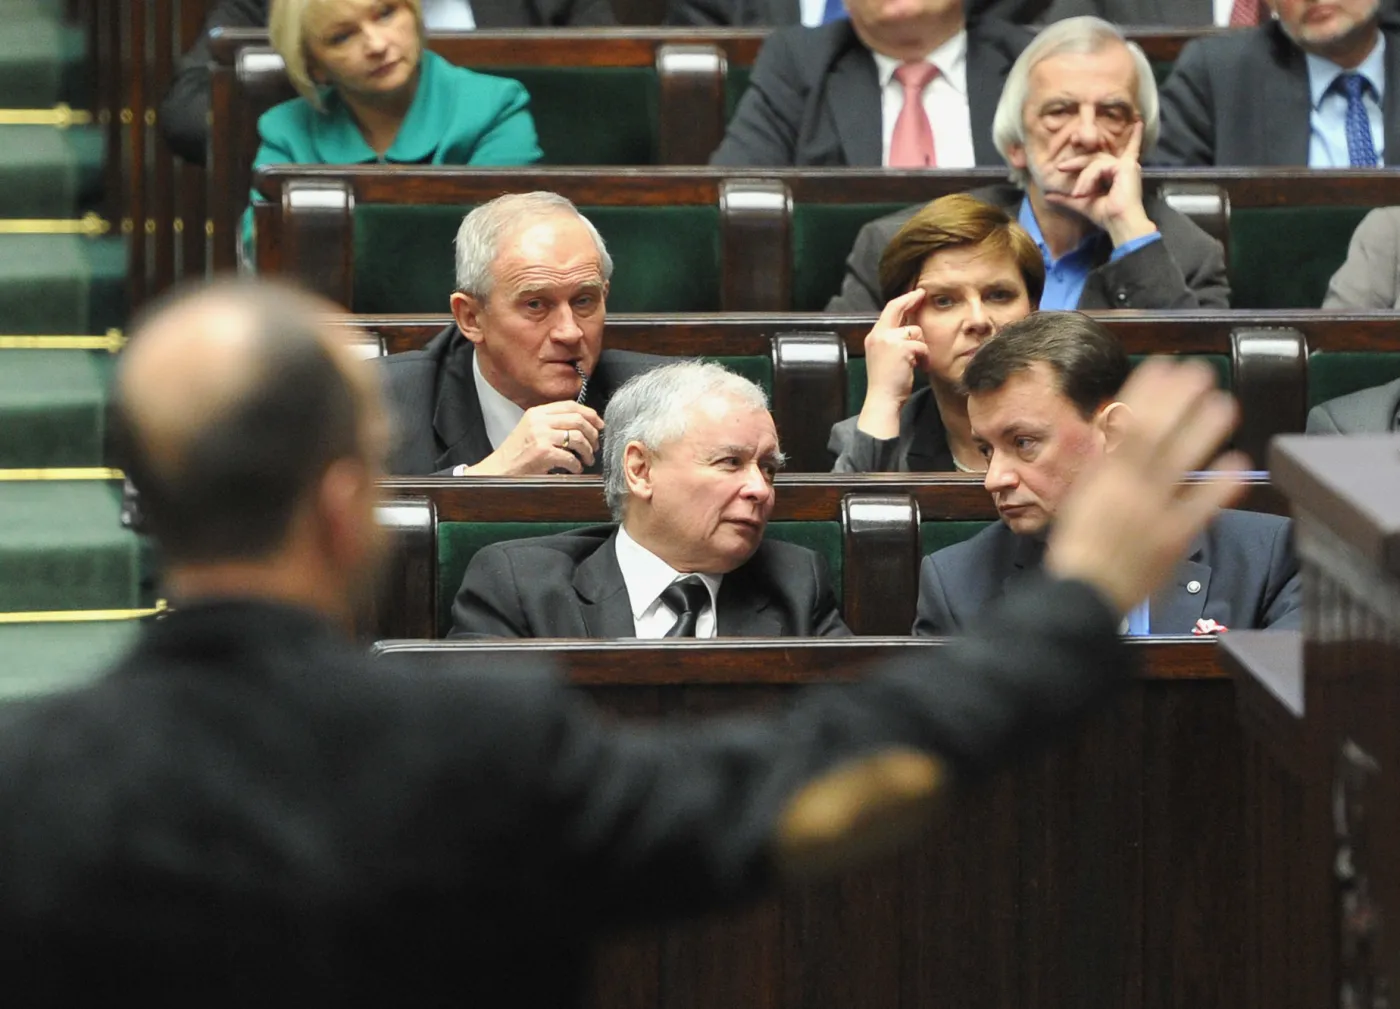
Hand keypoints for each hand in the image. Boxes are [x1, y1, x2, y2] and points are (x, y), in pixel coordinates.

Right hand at [471, 402, 603, 475]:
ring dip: (588, 451)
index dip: (590, 414)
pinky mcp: (543, 452)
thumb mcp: (531, 428)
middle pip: (578, 420)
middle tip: (595, 447)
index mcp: (537, 412)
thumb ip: (551, 422)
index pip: (570, 405)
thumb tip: (583, 424)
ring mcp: (541, 436)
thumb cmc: (517, 453)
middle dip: (593, 435)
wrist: (499, 469)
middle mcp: (539, 420)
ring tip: (587, 460)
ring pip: (578, 438)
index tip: (599, 425)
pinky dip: (577, 465)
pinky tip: (575, 469)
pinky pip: (571, 457)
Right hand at [857, 288, 927, 439]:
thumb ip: (891, 340)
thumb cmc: (886, 382)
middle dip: (911, 299)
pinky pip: (922, 345)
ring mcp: (888, 340)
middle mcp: (878, 335)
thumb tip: (908, 328)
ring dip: (921, 347)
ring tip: (917, 362)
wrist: (883, 399)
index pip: (888, 311)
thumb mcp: (884, 356)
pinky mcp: (901, 348)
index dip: (902, 300)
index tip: (914, 294)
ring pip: (915, 331)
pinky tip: (919, 368)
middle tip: (922, 294)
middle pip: (897, 308)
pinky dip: (924, 357)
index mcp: (873, 337)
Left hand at [1044, 120, 1156, 246]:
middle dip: (1076, 162)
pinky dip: (1089, 179)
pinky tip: (1085, 192)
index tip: (1138, 124)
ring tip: (1078, 195)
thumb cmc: (1105, 216)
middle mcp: (1125, 166)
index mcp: (1119, 172)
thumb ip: (1066, 197)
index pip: (1126, 151)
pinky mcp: (1126, 166)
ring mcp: (1127, 165)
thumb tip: (1047, 195)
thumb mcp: (1081, 203)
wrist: (1119, 224)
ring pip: (1095, 162)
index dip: (1134, 138)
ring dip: (1083, 179)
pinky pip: (1099, 166)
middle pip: (1096, 157)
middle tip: (1060, 168)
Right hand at [1045, 358, 1247, 615]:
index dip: (1146, 395)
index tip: (1161, 368)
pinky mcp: (1173, 539)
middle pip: (1156, 437)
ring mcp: (1152, 513)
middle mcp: (1128, 490)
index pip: (1127, 427)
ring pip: (1181, 464)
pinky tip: (1237, 464)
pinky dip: (1219, 485)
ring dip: (1204, 432)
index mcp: (1103, 480)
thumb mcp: (1079, 502)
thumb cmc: (1078, 551)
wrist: (1082, 597)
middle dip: (1178, 401)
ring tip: (1225, 406)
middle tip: (1199, 373)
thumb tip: (1115, 439)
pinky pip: (1200, 508)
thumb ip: (1100, 471)